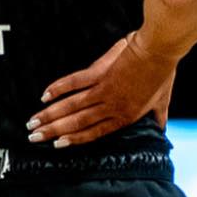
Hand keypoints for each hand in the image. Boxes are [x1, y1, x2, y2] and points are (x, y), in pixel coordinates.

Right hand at [30, 32, 176, 146]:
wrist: (158, 51)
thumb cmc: (162, 75)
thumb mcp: (162, 101)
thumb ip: (158, 117)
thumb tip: (162, 129)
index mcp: (125, 116)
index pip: (95, 132)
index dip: (75, 139)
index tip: (58, 145)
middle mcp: (111, 107)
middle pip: (77, 122)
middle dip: (54, 131)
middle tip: (34, 137)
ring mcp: (104, 91)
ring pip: (72, 106)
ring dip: (50, 115)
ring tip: (33, 122)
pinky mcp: (99, 73)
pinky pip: (74, 83)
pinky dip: (58, 88)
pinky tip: (44, 96)